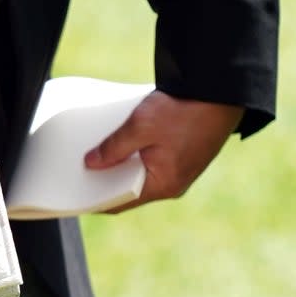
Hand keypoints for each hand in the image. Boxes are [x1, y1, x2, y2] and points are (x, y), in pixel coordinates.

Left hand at [84, 92, 243, 210]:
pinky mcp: (183, 156)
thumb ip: (114, 147)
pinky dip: (135, 154)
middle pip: (128, 188)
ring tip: (95, 151)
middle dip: (104, 178)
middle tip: (78, 168)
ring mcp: (178, 170)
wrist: (221, 94)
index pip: (119, 202)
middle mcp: (172, 184)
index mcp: (163, 185)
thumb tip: (91, 164)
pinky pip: (151, 161)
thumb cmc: (185, 111)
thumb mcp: (142, 126)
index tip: (74, 193)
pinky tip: (121, 139)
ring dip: (120, 163)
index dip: (94, 199)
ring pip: (140, 173)